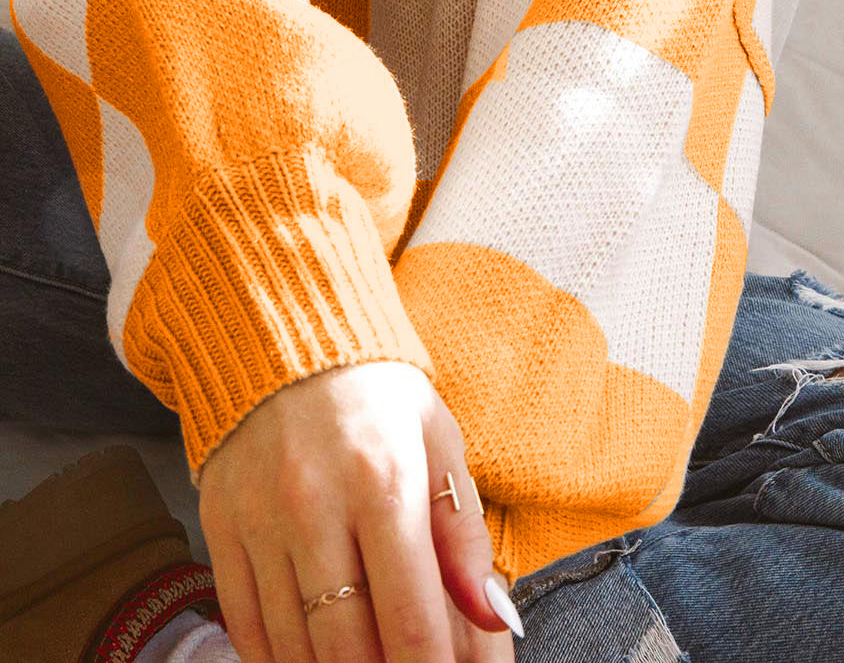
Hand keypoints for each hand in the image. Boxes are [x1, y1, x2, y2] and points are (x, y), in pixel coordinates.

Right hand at [198, 359, 519, 661]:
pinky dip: (274, 655)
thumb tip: (497, 617)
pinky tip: (303, 657)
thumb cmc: (375, 396)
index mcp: (384, 482)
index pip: (410, 617)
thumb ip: (465, 537)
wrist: (284, 337)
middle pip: (345, 645)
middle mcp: (315, 505)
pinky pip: (243, 622)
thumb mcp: (437, 443)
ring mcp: (260, 519)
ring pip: (292, 643)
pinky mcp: (220, 525)